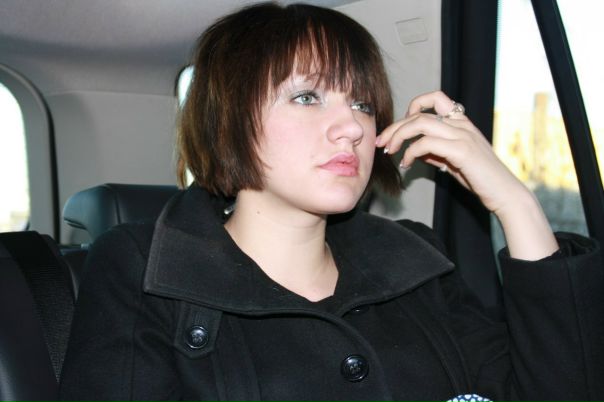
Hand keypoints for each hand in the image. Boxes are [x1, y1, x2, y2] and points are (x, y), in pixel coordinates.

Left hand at [376, 91, 557, 259]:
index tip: (400, 127)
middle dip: (394, 127)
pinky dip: (410, 153)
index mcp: (462, 122)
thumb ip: (436, 152)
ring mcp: (462, 135)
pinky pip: (426, 143)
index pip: (435, 98)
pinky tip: (406, 165)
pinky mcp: (461, 151)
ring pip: (420, 123)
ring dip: (398, 136)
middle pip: (419, 113)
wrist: (505, 193)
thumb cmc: (481, 179)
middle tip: (380, 142)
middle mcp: (462, 124)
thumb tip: (415, 149)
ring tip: (389, 151)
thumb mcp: (454, 161)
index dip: (413, 107)